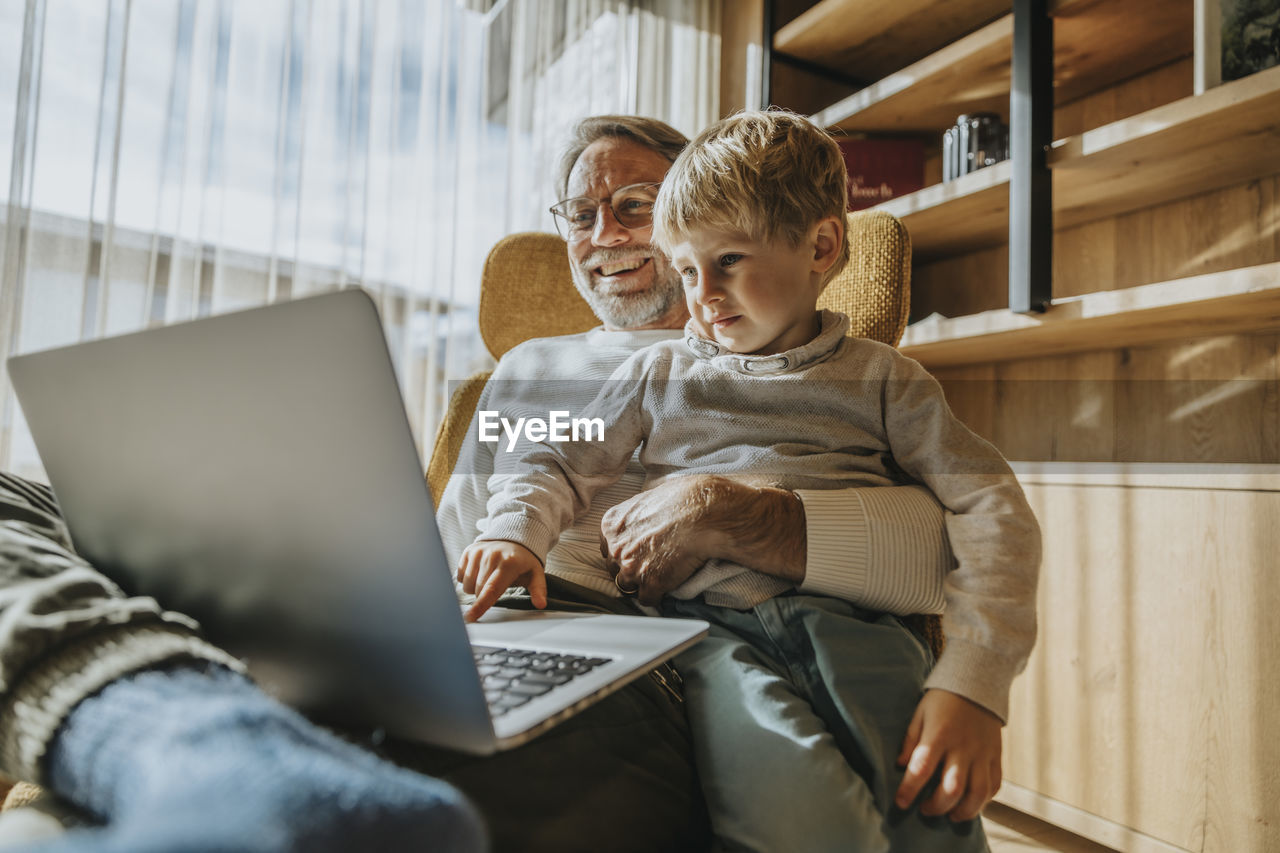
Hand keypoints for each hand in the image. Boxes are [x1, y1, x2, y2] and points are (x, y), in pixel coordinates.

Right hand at [456, 540, 546, 621]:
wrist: (514, 537)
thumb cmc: (524, 561)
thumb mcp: (535, 574)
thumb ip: (538, 590)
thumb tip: (541, 604)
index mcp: (509, 563)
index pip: (491, 589)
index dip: (480, 605)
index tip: (470, 617)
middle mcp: (491, 556)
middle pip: (477, 590)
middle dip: (484, 596)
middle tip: (496, 587)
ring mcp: (478, 552)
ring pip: (467, 585)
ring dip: (475, 588)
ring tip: (489, 578)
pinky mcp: (469, 551)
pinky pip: (460, 575)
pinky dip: (468, 578)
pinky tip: (480, 572)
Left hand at [599, 475, 805, 604]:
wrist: (703, 513)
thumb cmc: (683, 499)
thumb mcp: (650, 495)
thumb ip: (638, 511)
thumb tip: (645, 513)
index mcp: (611, 524)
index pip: (608, 548)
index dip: (624, 552)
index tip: (635, 554)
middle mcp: (616, 547)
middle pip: (614, 568)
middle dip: (629, 569)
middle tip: (649, 566)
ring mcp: (631, 568)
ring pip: (627, 586)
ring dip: (641, 584)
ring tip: (659, 577)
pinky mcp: (650, 584)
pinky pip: (647, 599)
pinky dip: (658, 595)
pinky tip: (668, 585)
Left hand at [894, 689, 1002, 820]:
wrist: (977, 683)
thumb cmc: (943, 700)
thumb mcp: (920, 713)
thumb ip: (910, 740)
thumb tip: (901, 765)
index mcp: (939, 735)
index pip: (922, 768)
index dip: (910, 789)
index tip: (901, 803)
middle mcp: (963, 747)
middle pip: (952, 788)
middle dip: (937, 806)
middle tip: (925, 809)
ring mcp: (982, 754)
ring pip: (978, 793)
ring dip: (963, 811)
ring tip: (950, 814)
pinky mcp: (996, 756)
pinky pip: (995, 785)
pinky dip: (984, 801)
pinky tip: (970, 803)